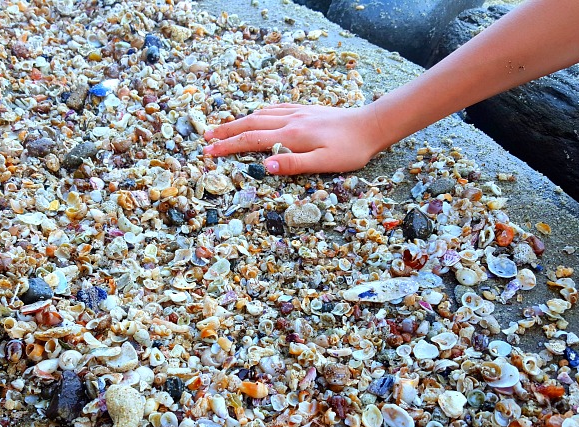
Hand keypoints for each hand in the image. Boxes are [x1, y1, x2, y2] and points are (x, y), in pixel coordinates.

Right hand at [202, 103, 385, 175]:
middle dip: (226, 131)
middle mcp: (290, 120)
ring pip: (261, 114)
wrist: (371, 126)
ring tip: (223, 127)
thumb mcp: (324, 163)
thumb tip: (264, 166)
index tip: (209, 152)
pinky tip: (258, 114)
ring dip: (239, 121)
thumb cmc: (351, 150)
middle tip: (206, 139)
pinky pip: (276, 108)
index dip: (228, 146)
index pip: (251, 140)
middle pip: (250, 123)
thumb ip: (294, 164)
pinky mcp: (307, 110)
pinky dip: (260, 112)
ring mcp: (298, 113)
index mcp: (291, 136)